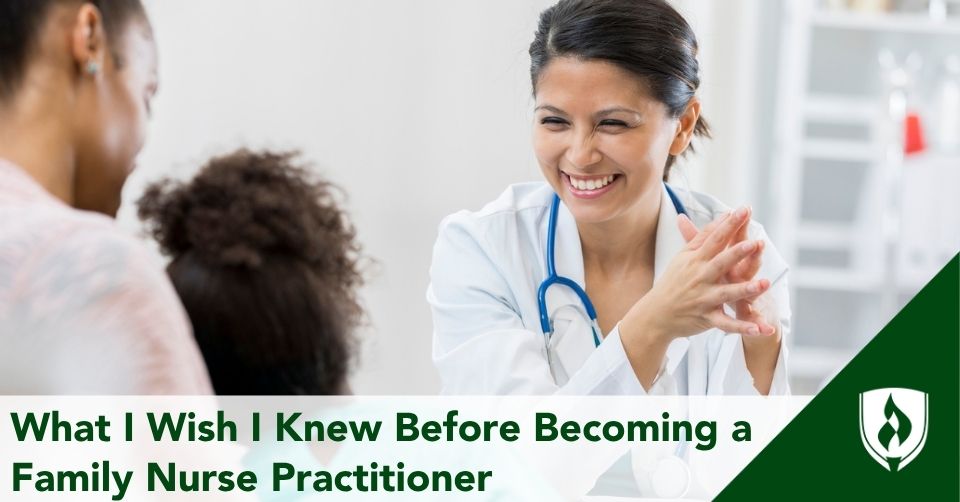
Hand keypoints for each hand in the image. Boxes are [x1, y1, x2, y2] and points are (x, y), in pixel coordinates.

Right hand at [620, 206, 770, 346]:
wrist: (656, 313)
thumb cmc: (674, 281)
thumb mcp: (683, 256)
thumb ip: (703, 236)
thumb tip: (723, 215)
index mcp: (696, 260)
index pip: (715, 239)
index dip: (729, 224)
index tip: (744, 209)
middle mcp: (700, 278)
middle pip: (721, 263)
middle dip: (738, 253)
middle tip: (756, 243)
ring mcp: (704, 299)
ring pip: (727, 293)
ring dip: (745, 289)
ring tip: (765, 284)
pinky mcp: (707, 318)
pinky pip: (727, 324)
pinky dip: (742, 327)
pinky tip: (760, 329)